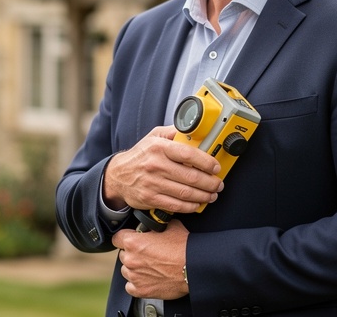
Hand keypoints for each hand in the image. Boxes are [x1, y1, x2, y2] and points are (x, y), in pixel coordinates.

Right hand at [103, 126, 222, 212]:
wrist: (118, 175)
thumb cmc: (140, 156)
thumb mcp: (154, 137)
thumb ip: (173, 132)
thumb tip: (194, 129)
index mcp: (159, 148)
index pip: (188, 154)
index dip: (206, 162)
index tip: (216, 167)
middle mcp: (156, 165)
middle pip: (191, 176)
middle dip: (210, 182)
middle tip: (218, 184)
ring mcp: (153, 184)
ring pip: (186, 193)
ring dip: (204, 195)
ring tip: (212, 194)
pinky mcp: (150, 199)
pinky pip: (176, 205)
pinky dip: (190, 206)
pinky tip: (197, 203)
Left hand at [113, 219, 189, 298]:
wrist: (193, 268)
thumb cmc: (184, 248)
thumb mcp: (170, 226)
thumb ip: (157, 225)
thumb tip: (155, 224)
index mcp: (133, 242)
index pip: (117, 238)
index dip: (126, 238)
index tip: (132, 239)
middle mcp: (131, 259)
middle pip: (123, 255)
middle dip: (132, 253)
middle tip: (147, 253)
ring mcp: (134, 276)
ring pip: (126, 271)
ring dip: (135, 268)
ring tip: (150, 266)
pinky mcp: (141, 290)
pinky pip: (130, 286)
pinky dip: (137, 283)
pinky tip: (148, 278)